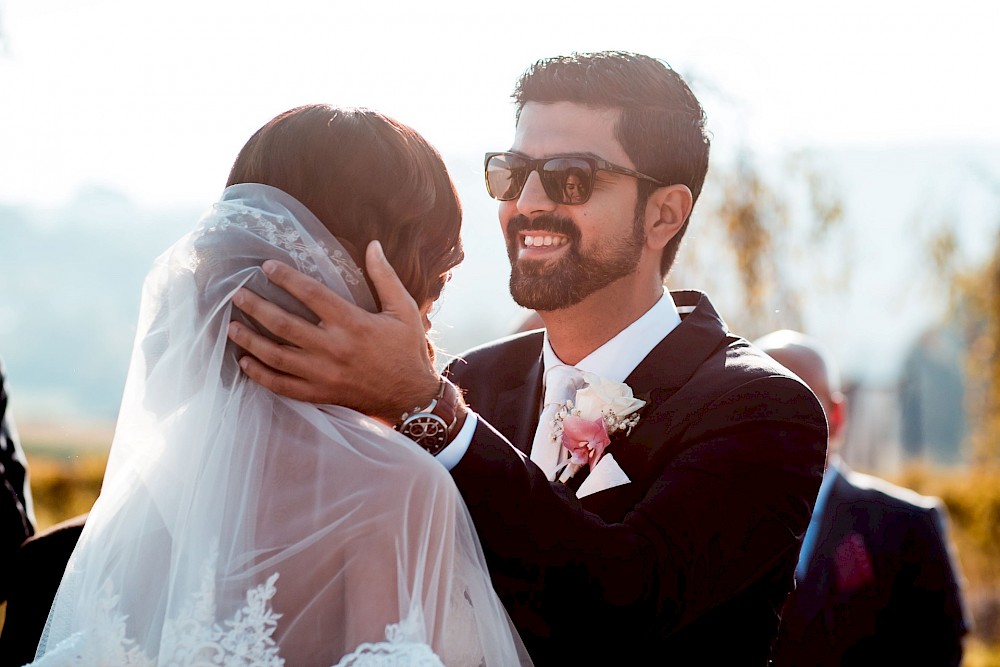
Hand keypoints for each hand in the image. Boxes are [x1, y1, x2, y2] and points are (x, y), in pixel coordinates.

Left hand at [227, 240, 439, 420]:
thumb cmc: (408, 349)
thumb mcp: (404, 310)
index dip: (286, 279)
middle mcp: (334, 348)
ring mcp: (324, 374)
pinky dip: (260, 375)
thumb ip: (385, 277)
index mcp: (353, 324)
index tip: (266, 267)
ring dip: (250, 341)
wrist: (412, 396)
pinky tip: (245, 363)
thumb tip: (374, 244)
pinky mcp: (320, 393)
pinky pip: (282, 386)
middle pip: (284, 325)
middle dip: (256, 307)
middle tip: (237, 295)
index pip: (312, 295)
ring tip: (231, 327)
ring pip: (277, 356)